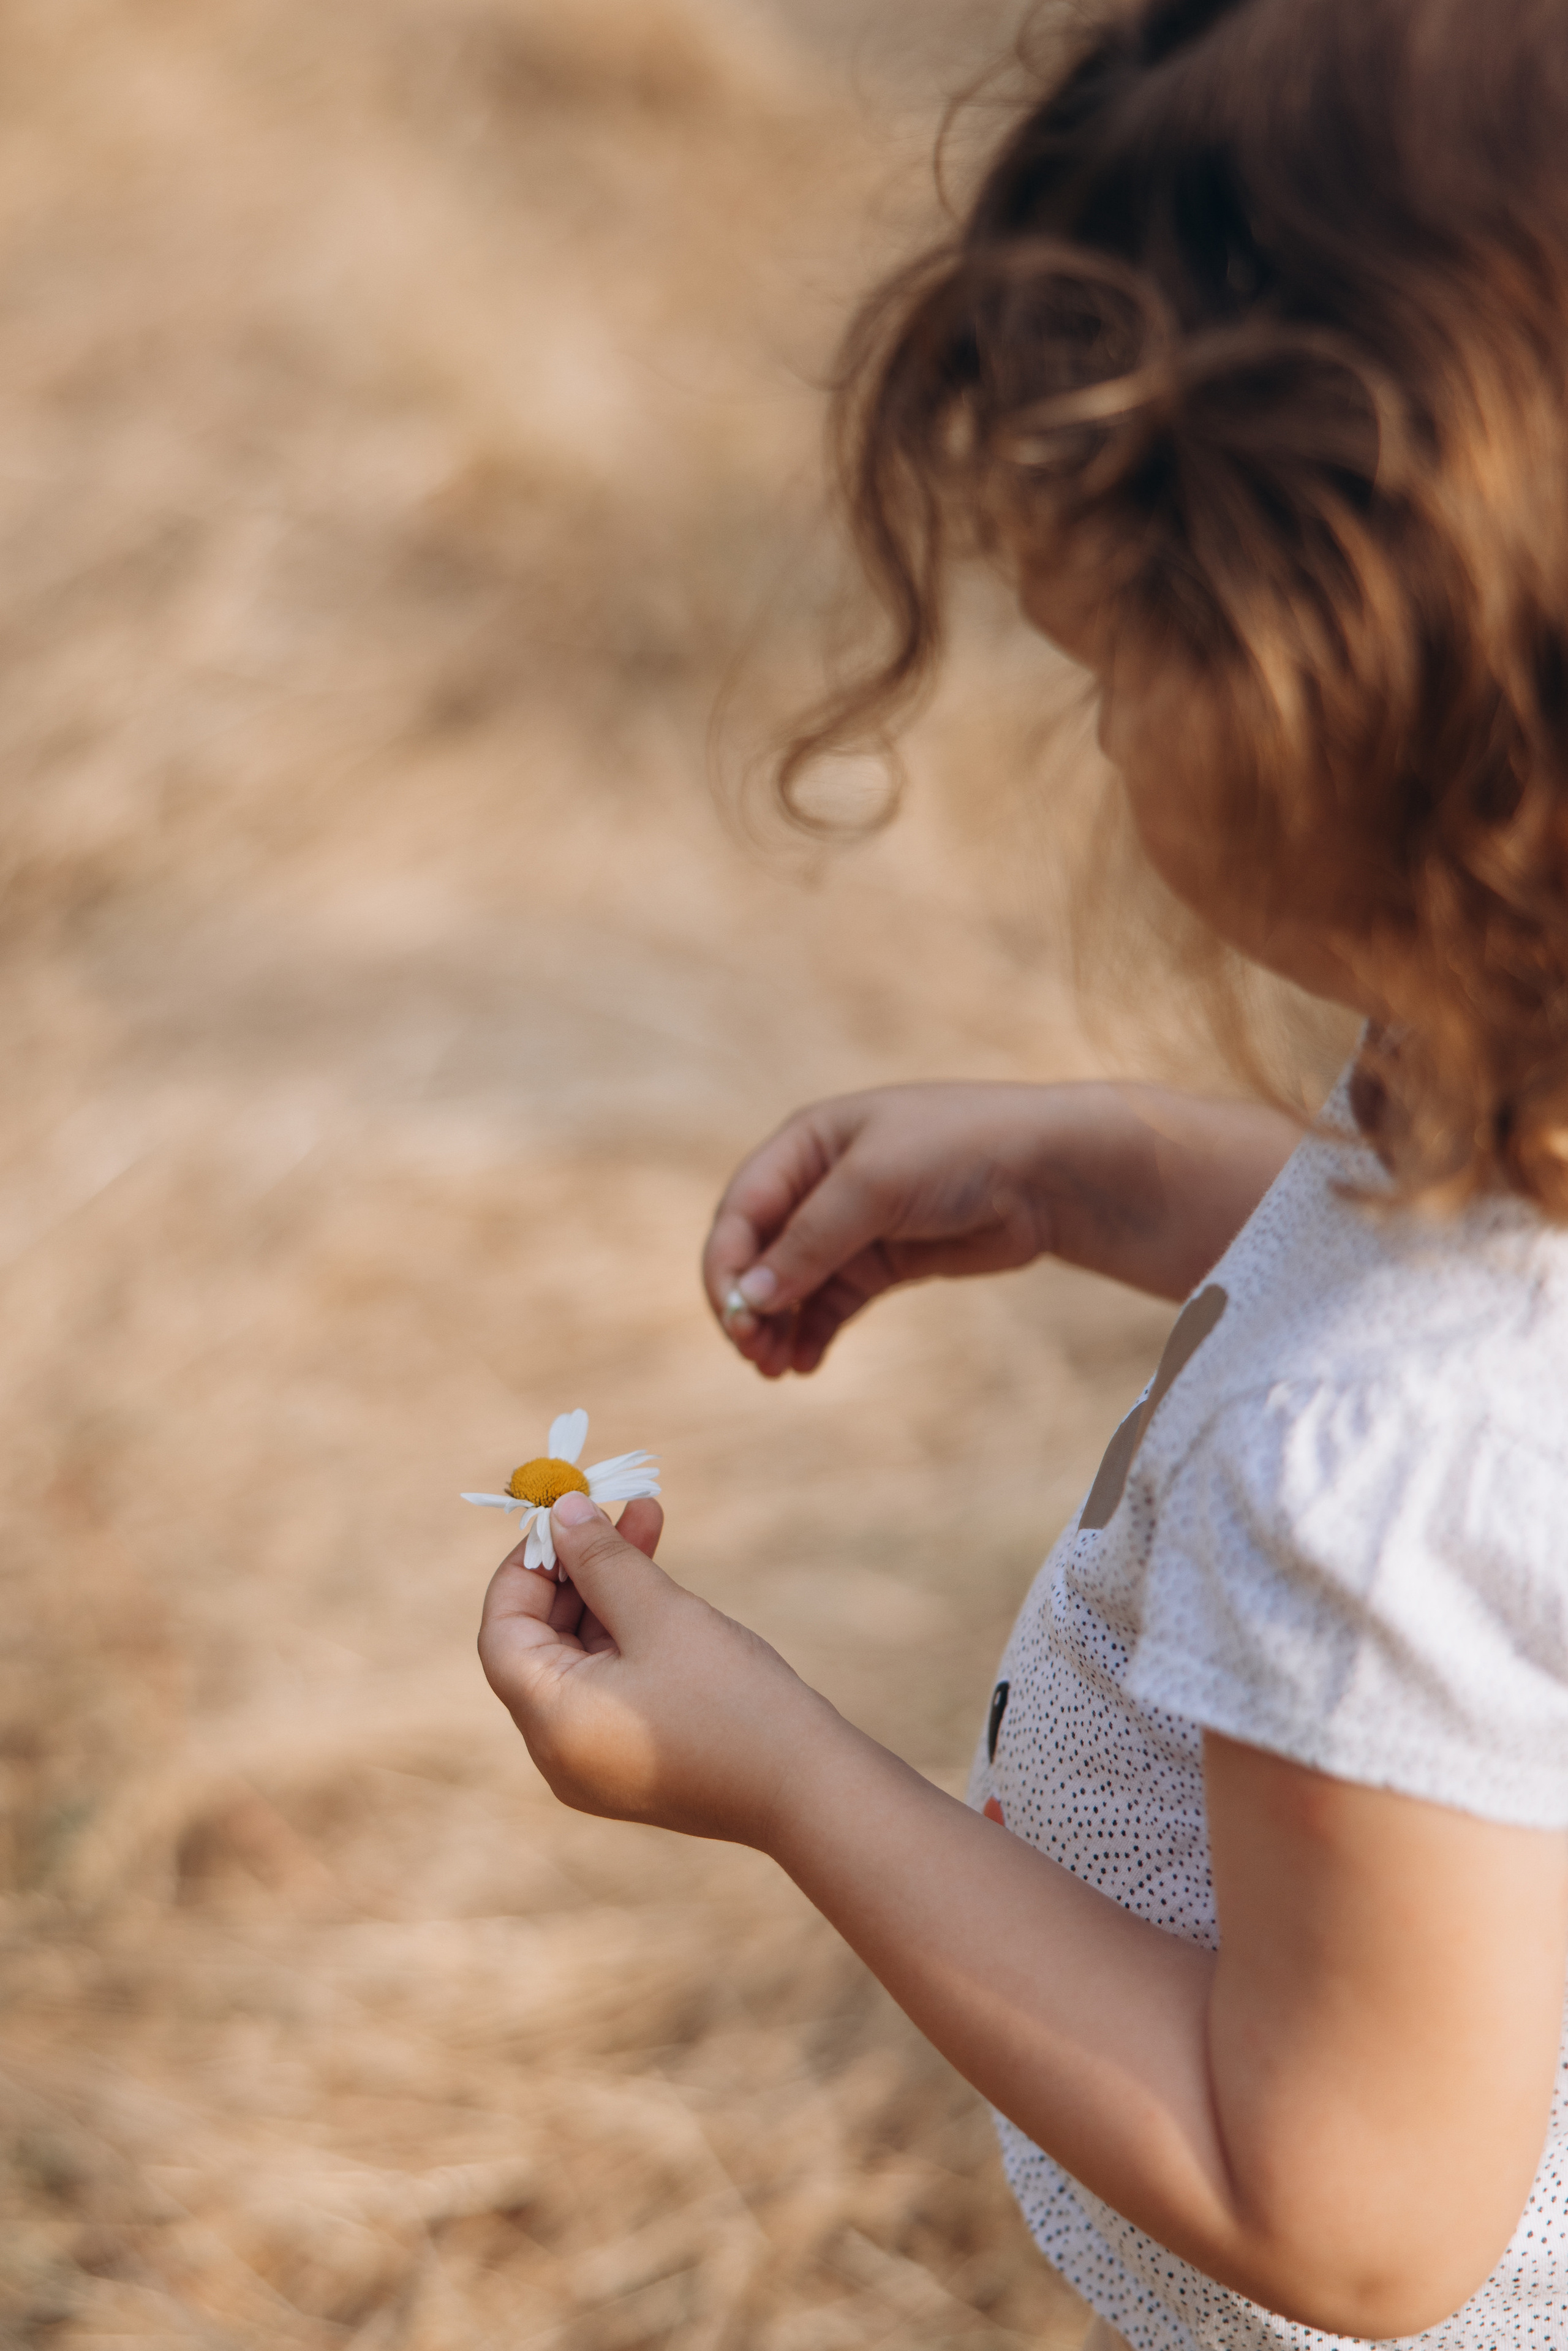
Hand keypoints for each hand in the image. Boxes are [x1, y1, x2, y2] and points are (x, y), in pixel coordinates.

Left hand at [477, 1492, 837, 1844]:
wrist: (810, 1791)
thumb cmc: (732, 1700)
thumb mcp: (660, 1615)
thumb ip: (602, 1561)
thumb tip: (562, 1512)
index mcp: (550, 1722)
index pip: (502, 1631)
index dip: (527, 1566)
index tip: (564, 1514)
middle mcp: (559, 1752)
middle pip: (540, 1643)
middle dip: (578, 1570)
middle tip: (617, 1507)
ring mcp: (596, 1763)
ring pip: (581, 1660)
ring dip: (608, 1593)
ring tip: (650, 1523)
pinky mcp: (633, 1764)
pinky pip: (610, 1686)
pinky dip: (627, 1635)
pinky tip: (662, 1587)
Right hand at [702, 1084, 1067, 1376]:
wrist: (1049, 1172)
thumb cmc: (958, 1151)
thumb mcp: (873, 1186)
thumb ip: (809, 1241)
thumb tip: (749, 1298)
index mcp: (804, 1145)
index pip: (740, 1211)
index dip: (726, 1265)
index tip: (733, 1318)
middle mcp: (818, 1184)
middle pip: (758, 1252)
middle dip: (747, 1304)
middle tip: (752, 1355)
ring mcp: (852, 1226)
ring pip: (791, 1286)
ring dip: (776, 1327)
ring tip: (774, 1369)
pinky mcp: (884, 1262)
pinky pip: (831, 1303)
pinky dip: (813, 1333)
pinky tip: (805, 1363)